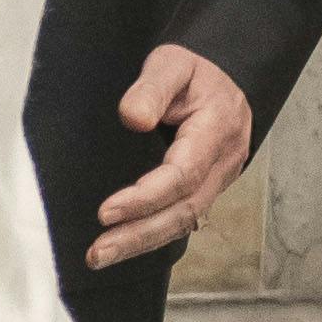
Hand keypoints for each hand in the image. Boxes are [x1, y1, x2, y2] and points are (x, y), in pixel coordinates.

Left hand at [89, 43, 252, 269]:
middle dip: (139, 235)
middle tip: (97, 253)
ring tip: (100, 257)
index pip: (182, 175)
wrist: (224, 77)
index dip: (145, 198)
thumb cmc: (194, 73)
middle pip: (183, 210)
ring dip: (142, 243)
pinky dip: (152, 236)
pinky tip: (122, 247)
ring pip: (183, 221)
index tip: (106, 212)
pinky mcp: (206, 188)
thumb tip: (132, 118)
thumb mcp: (172, 63)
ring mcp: (218, 179)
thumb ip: (152, 88)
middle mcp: (223, 161)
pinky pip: (181, 218)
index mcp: (216, 130)